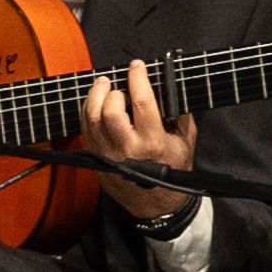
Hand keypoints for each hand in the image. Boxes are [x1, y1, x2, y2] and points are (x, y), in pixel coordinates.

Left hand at [79, 63, 197, 221]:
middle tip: (114, 80)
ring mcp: (108, 155)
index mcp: (152, 142)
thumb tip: (171, 85)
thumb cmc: (173, 169)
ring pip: (91, 119)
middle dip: (110, 90)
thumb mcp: (186, 141)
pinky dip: (87, 112)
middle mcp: (127, 149)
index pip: (141, 102)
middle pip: (109, 111)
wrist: (155, 204)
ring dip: (94, 97)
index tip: (137, 66)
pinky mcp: (96, 159)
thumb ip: (180, 113)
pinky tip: (95, 103)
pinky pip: (85, 130)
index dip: (137, 79)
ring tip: (102, 85)